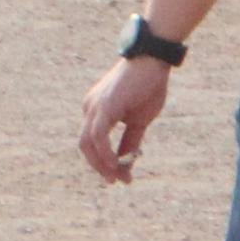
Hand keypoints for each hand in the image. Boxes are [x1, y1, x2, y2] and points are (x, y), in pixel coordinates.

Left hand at [80, 55, 171, 181]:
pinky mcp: (104, 106)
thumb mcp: (139, 119)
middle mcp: (90, 108)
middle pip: (86, 146)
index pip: (94, 142)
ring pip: (88, 144)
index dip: (105, 162)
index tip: (122, 176)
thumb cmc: (148, 85)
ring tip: (119, 176)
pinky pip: (98, 136)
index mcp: (96, 110)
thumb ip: (130, 140)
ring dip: (102, 164)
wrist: (153, 59)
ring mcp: (94, 106)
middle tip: (117, 180)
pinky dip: (105, 153)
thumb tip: (126, 162)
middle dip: (100, 166)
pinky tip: (118, 164)